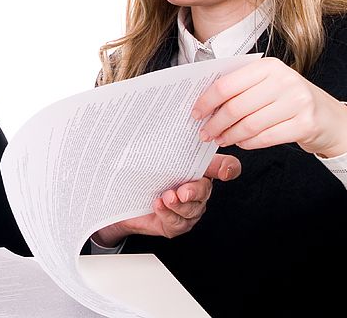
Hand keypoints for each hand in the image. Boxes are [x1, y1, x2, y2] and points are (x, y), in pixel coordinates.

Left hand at [91, 154, 240, 246]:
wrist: (118, 198)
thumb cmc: (138, 172)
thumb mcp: (150, 154)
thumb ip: (162, 143)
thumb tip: (159, 121)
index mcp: (197, 168)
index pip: (224, 166)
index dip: (228, 168)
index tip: (224, 172)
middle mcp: (197, 189)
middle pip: (206, 190)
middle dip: (195, 190)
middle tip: (182, 190)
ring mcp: (188, 208)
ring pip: (193, 209)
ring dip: (179, 204)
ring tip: (166, 197)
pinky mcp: (176, 224)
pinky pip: (178, 222)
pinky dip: (168, 214)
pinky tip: (158, 205)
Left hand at [192, 57, 346, 157]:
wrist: (328, 116)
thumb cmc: (289, 98)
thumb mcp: (267, 84)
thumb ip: (240, 87)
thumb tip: (203, 102)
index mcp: (268, 66)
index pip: (227, 84)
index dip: (207, 101)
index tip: (195, 113)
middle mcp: (284, 80)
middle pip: (235, 107)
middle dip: (215, 123)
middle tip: (204, 132)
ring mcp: (296, 102)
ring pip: (249, 125)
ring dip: (229, 135)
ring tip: (220, 139)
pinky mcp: (305, 124)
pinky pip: (266, 138)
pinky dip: (248, 143)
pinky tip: (241, 143)